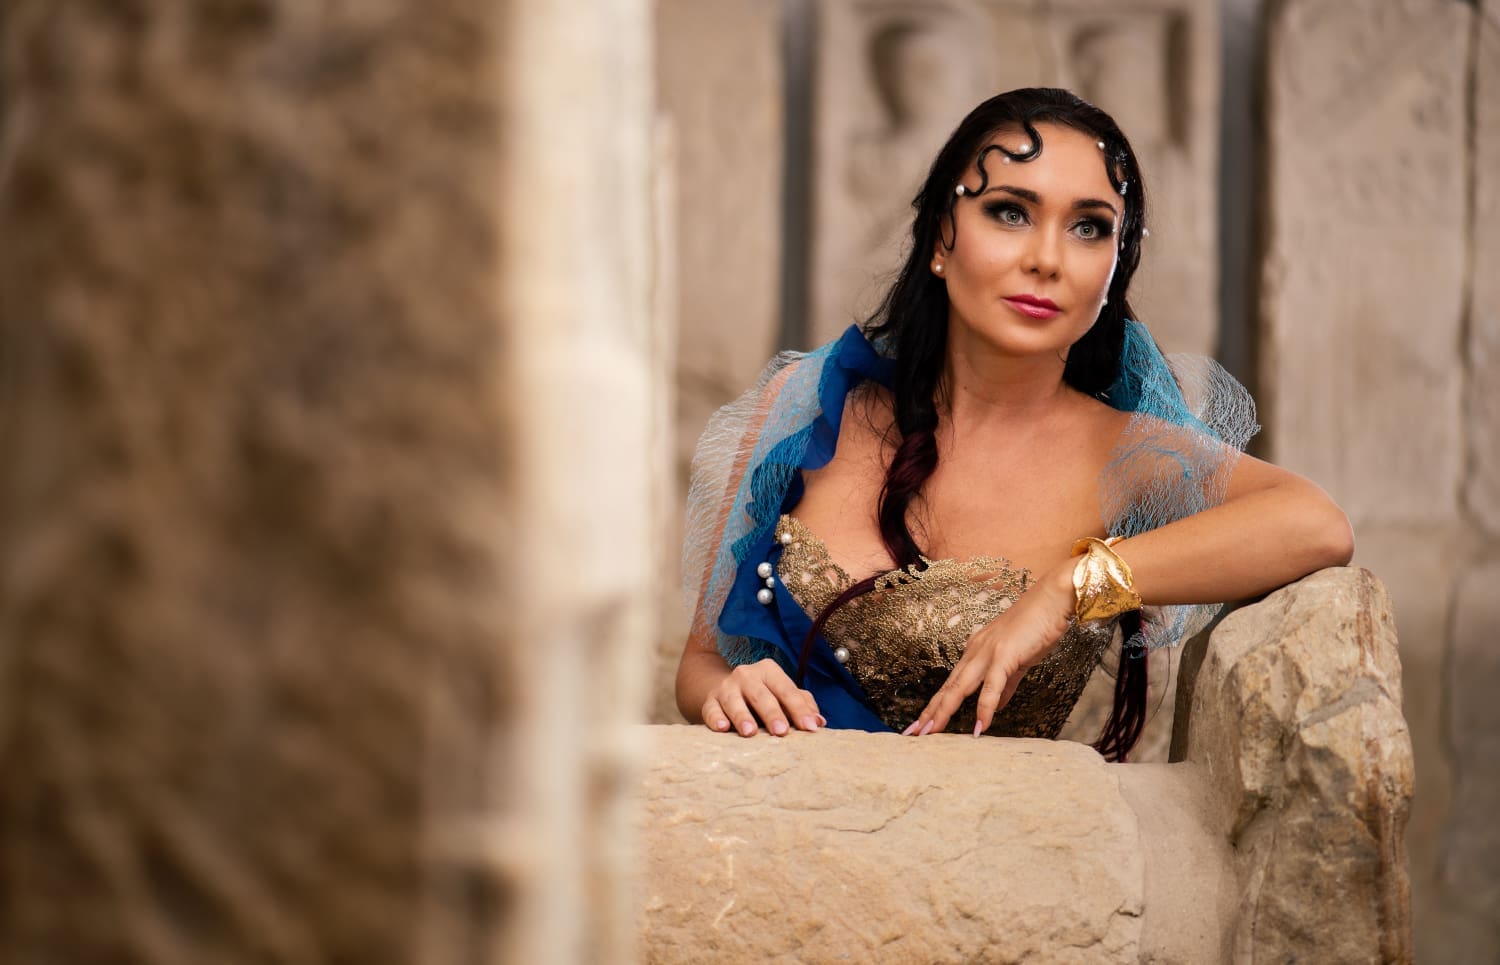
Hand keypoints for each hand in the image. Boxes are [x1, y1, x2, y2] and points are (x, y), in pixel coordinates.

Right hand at [702, 659, 824, 736]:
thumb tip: (819, 722)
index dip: (799, 709)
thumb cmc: (763, 696)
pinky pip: (711, 709)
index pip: (787, 690)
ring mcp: (726, 687)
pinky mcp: (710, 701)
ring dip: (742, 716)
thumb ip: (802, 705)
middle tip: (781, 732)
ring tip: (750, 732)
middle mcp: (746, 675)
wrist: (726, 692)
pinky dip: (716, 718)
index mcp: (769, 671)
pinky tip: (722, 727)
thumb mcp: (783, 695)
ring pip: (734, 701)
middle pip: (761, 695)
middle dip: (772, 713)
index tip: (810, 728)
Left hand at [904, 563, 1075, 736]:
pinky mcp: (1005, 655)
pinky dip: (984, 707)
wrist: (1053, 599)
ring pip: (959, 687)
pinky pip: (991, 686)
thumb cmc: (1037, 627)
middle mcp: (975, 652)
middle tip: (913, 734)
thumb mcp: (1017, 661)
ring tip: (931, 733)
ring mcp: (988, 652)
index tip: (923, 724)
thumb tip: (996, 707)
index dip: (936, 706)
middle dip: (929, 713)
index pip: (951, 684)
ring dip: (944, 712)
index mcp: (976, 652)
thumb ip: (1005, 685)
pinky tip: (979, 727)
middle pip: (947, 688)